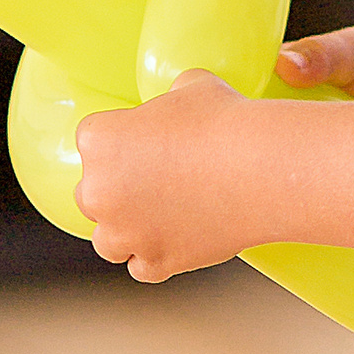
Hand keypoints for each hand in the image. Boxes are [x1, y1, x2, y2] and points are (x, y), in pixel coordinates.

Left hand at [74, 72, 260, 284]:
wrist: (262, 167)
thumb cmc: (225, 121)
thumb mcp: (191, 87)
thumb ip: (169, 98)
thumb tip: (175, 103)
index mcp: (99, 140)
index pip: (92, 140)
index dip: (121, 139)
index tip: (147, 141)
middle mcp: (100, 191)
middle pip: (91, 193)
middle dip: (118, 188)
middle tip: (156, 178)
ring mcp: (126, 233)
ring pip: (107, 239)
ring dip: (126, 230)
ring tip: (159, 217)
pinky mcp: (156, 262)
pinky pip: (142, 267)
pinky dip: (155, 257)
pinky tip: (175, 240)